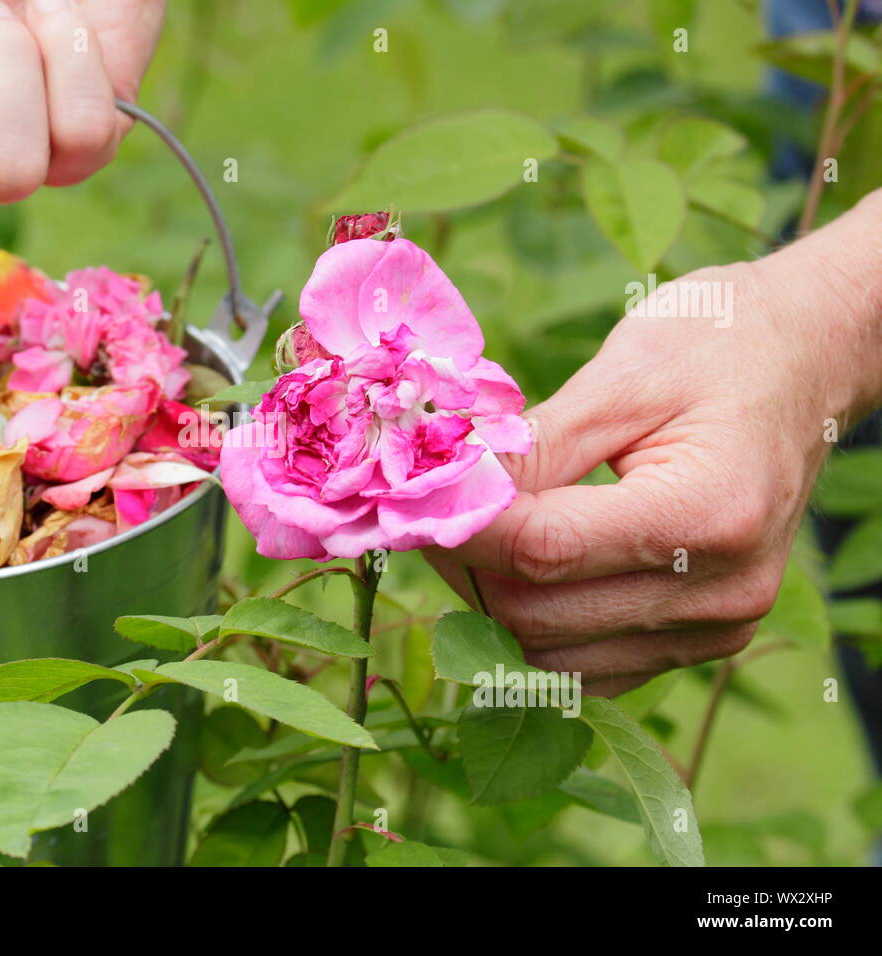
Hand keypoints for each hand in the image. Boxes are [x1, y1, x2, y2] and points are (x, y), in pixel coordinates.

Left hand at [425, 191, 881, 695]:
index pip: (544, 551)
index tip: (401, 501)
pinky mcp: (704, 641)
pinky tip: (514, 569)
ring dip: (489, 603)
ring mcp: (719, 628)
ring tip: (468, 535)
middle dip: (464, 567)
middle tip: (424, 513)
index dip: (458, 529)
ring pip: (552, 657)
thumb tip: (443, 492)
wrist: (806, 360)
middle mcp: (723, 592)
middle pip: (539, 616)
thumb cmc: (719, 345)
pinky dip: (534, 627)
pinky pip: (587, 666)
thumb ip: (532, 446)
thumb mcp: (622, 376)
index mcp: (710, 514)